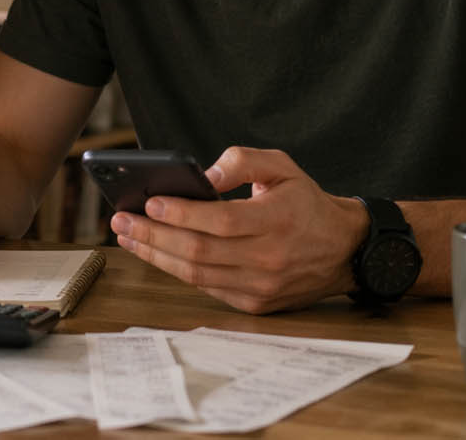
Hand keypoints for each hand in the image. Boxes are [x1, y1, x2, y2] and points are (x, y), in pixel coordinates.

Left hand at [109, 146, 366, 313]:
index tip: (149, 203)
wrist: (344, 249)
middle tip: (122, 221)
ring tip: (128, 237)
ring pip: (197, 275)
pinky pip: (207, 288)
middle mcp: (269, 259)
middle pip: (199, 252)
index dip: (181, 214)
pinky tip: (156, 253)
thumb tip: (204, 176)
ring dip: (156, 256)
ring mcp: (261, 287)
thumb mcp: (283, 166)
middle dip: (153, 236)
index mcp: (277, 221)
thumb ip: (242, 161)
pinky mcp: (255, 304)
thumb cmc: (306, 203)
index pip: (220, 221)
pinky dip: (178, 271)